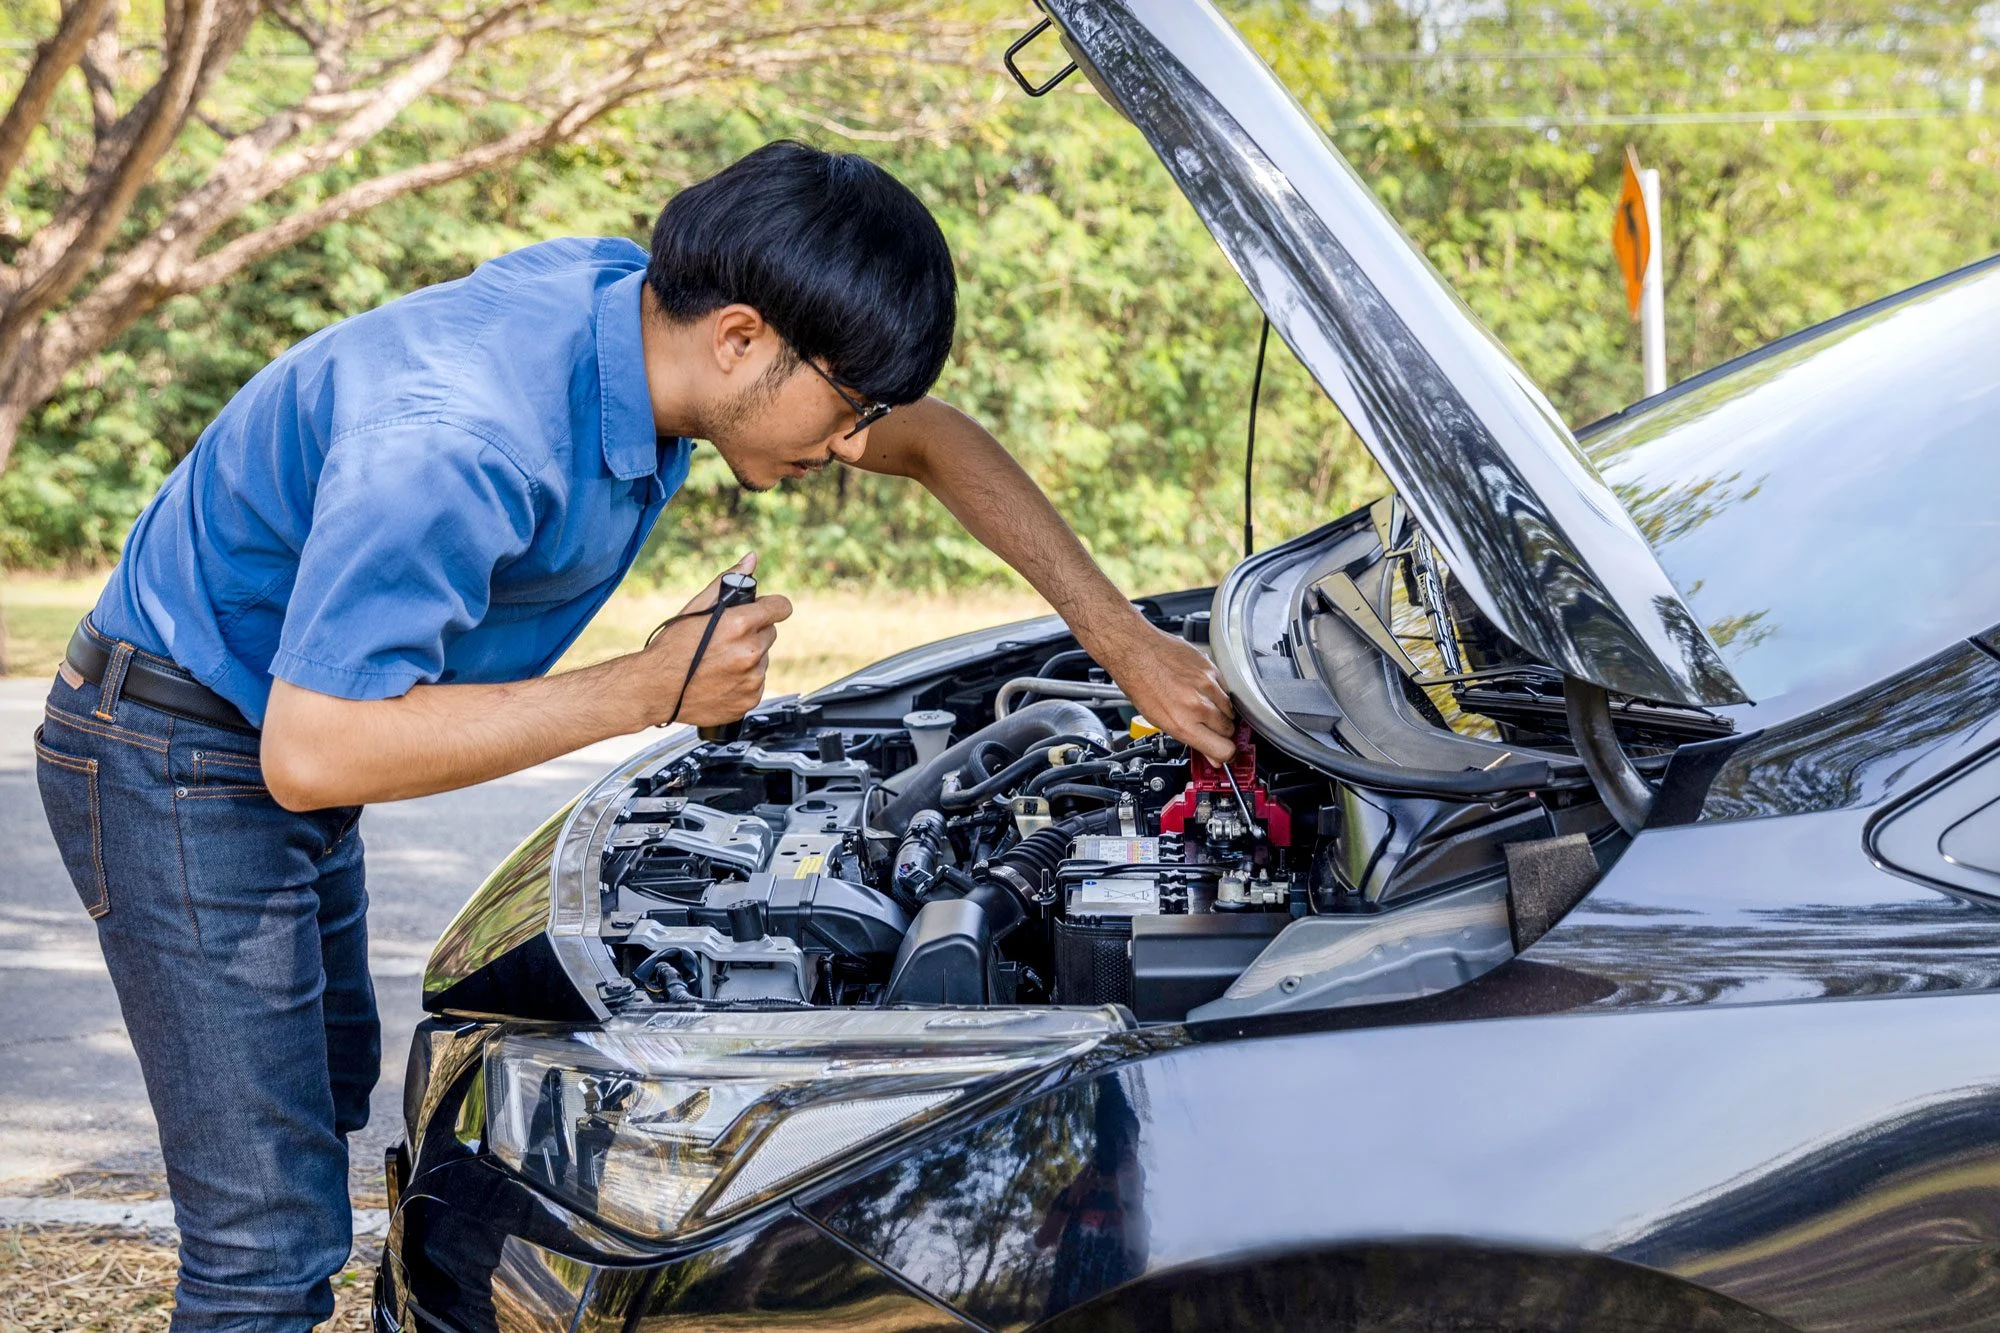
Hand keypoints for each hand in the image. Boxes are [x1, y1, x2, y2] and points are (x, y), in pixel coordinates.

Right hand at [635, 552, 793, 725]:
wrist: (654, 688)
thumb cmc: (672, 647)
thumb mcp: (697, 608)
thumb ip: (729, 581)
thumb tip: (751, 559)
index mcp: (739, 625)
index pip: (780, 607)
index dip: (771, 606)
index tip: (766, 609)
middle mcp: (750, 652)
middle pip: (769, 633)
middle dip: (753, 633)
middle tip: (726, 639)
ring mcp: (751, 679)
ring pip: (763, 659)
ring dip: (748, 658)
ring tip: (719, 662)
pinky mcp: (749, 699)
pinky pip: (757, 683)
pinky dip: (744, 680)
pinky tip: (721, 679)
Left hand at [1095, 617, 1236, 763]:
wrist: (1136, 651)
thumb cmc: (1141, 684)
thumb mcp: (1160, 721)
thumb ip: (1190, 739)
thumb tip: (1211, 756)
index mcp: (1182, 724)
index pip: (1223, 749)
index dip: (1225, 753)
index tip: (1223, 751)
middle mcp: (1197, 705)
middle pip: (1229, 730)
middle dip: (1222, 732)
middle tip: (1208, 727)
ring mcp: (1206, 685)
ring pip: (1231, 710)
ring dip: (1222, 713)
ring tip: (1203, 706)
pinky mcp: (1211, 669)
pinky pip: (1226, 688)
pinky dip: (1219, 693)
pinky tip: (1202, 690)